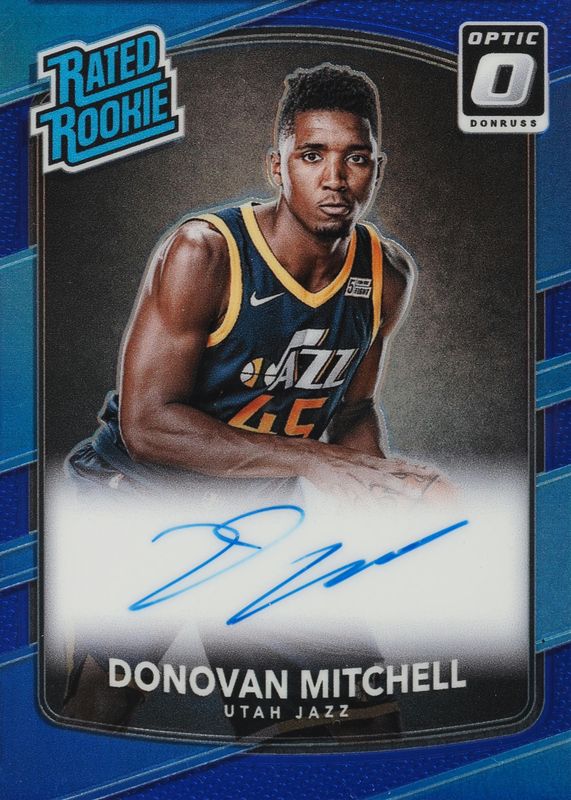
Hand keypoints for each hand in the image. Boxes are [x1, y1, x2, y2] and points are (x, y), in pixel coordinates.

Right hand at [303, 447, 454, 506]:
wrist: (311, 456)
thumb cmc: (335, 457)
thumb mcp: (357, 457)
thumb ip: (374, 465)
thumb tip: (390, 470)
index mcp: (369, 461)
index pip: (395, 464)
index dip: (412, 469)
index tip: (428, 473)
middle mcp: (363, 470)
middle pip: (386, 479)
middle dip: (402, 487)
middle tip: (417, 494)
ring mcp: (351, 481)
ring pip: (370, 494)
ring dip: (383, 505)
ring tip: (397, 516)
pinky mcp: (339, 490)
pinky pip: (351, 503)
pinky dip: (359, 511)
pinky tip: (367, 519)